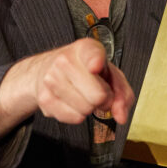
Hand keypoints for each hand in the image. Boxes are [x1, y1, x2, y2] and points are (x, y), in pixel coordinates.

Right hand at [0, 38, 134, 139]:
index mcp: (85, 49)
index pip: (91, 55)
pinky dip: (77, 115)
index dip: (96, 62)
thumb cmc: (84, 71)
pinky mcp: (44, 98)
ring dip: (90, 107)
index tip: (96, 67)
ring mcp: (52, 79)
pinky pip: (74, 118)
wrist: (47, 70)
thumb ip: (122, 93)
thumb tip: (121, 116)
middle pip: (97, 95)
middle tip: (99, 92)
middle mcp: (65, 60)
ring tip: (83, 94)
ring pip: (86, 109)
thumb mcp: (109, 74)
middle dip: (103, 100)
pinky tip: (73, 102)